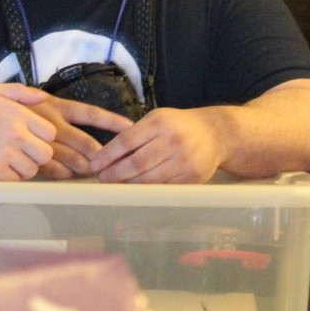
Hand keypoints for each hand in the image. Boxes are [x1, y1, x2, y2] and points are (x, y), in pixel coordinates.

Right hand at [0, 83, 56, 180]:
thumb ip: (22, 92)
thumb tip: (43, 98)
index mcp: (20, 116)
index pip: (50, 133)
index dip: (44, 136)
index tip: (34, 137)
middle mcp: (18, 136)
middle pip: (46, 154)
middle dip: (38, 154)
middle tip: (26, 152)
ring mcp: (7, 155)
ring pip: (32, 170)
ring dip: (25, 168)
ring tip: (13, 162)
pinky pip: (15, 181)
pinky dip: (12, 178)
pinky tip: (3, 169)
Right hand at [24, 95, 133, 178]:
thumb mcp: (7, 93)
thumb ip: (29, 94)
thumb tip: (42, 95)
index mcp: (52, 107)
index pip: (90, 114)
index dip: (111, 121)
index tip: (129, 126)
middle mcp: (50, 125)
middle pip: (86, 143)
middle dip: (101, 154)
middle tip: (113, 161)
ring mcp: (41, 146)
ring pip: (73, 160)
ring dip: (86, 167)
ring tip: (95, 172)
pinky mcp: (31, 162)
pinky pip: (55, 172)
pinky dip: (64, 175)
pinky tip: (67, 176)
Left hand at [89, 107, 221, 182]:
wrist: (215, 134)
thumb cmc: (178, 125)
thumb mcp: (157, 119)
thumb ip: (135, 134)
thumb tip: (106, 156)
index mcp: (160, 123)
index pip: (127, 140)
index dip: (108, 154)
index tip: (94, 164)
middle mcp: (173, 141)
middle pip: (137, 163)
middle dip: (116, 173)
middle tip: (102, 179)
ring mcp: (184, 161)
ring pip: (149, 179)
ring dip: (128, 185)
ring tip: (115, 186)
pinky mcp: (192, 178)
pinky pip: (164, 188)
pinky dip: (147, 191)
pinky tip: (136, 191)